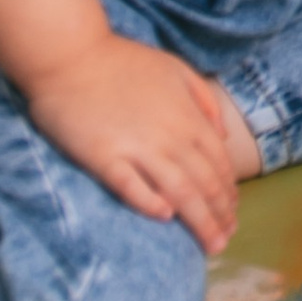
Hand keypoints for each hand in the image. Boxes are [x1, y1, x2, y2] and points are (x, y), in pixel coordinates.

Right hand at [19, 25, 245, 252]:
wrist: (70, 55)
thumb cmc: (122, 61)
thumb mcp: (175, 68)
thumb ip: (203, 100)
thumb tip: (223, 134)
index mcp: (188, 117)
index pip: (218, 165)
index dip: (228, 193)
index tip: (231, 215)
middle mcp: (170, 136)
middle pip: (204, 184)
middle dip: (219, 216)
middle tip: (225, 241)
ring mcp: (137, 147)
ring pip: (178, 192)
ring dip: (198, 221)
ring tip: (210, 244)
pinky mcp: (105, 156)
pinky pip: (132, 186)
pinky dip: (151, 203)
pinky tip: (165, 217)